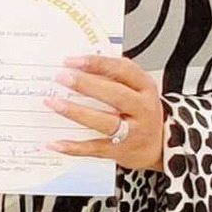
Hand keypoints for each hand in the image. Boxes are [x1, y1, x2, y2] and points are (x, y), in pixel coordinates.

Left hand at [43, 55, 164, 171]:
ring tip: (53, 102)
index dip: (97, 63)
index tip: (73, 60)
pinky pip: (95, 148)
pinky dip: (74, 147)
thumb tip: (82, 63)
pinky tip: (55, 142)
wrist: (158, 146)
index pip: (123, 70)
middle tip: (61, 77)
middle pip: (114, 95)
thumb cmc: (141, 111)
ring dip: (76, 112)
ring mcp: (133, 132)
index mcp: (146, 88)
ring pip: (104, 122)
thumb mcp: (137, 88)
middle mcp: (143, 109)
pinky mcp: (121, 151)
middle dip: (85, 85)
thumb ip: (115, 75)